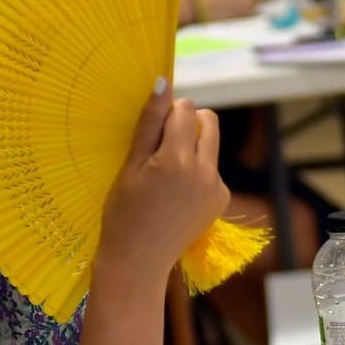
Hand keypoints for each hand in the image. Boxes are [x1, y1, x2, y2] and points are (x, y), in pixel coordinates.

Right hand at [97, 83, 225, 287]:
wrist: (138, 261)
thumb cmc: (123, 213)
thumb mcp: (130, 166)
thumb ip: (149, 124)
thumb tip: (162, 82)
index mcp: (177, 160)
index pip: (185, 109)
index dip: (167, 114)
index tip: (151, 133)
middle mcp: (204, 171)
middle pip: (208, 121)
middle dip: (188, 122)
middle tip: (162, 145)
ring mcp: (216, 187)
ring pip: (211, 145)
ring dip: (193, 147)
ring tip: (167, 174)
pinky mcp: (221, 200)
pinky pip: (212, 170)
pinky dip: (197, 172)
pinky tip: (176, 194)